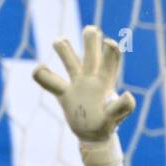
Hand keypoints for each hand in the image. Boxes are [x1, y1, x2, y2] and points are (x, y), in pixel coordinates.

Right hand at [32, 25, 136, 165]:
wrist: (93, 136)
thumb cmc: (106, 126)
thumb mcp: (114, 119)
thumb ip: (122, 108)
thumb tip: (128, 95)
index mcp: (105, 82)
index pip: (110, 60)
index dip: (110, 51)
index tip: (108, 43)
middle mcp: (91, 78)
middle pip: (90, 54)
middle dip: (90, 40)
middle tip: (90, 30)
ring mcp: (76, 84)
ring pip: (70, 62)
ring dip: (64, 50)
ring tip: (58, 40)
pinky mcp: (64, 94)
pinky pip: (51, 83)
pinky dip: (43, 76)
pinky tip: (37, 70)